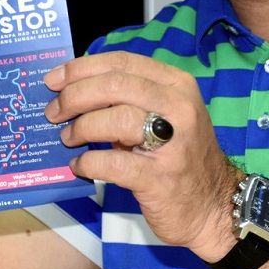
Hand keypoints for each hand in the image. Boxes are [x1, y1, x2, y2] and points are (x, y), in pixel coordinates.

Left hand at [44, 51, 239, 259]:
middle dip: (75, 96)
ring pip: (114, 119)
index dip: (83, 68)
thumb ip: (129, 99)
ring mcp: (173, 142)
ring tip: (68, 138)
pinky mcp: (159, 177)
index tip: (55, 79)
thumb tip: (75, 91)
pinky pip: (112, 163)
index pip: (123, 62)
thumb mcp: (165, 116)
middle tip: (54, 112)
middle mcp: (178, 107)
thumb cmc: (181, 157)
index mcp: (177, 85)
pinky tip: (80, 165)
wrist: (214, 205)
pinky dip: (88, 162)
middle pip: (115, 85)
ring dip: (81, 128)